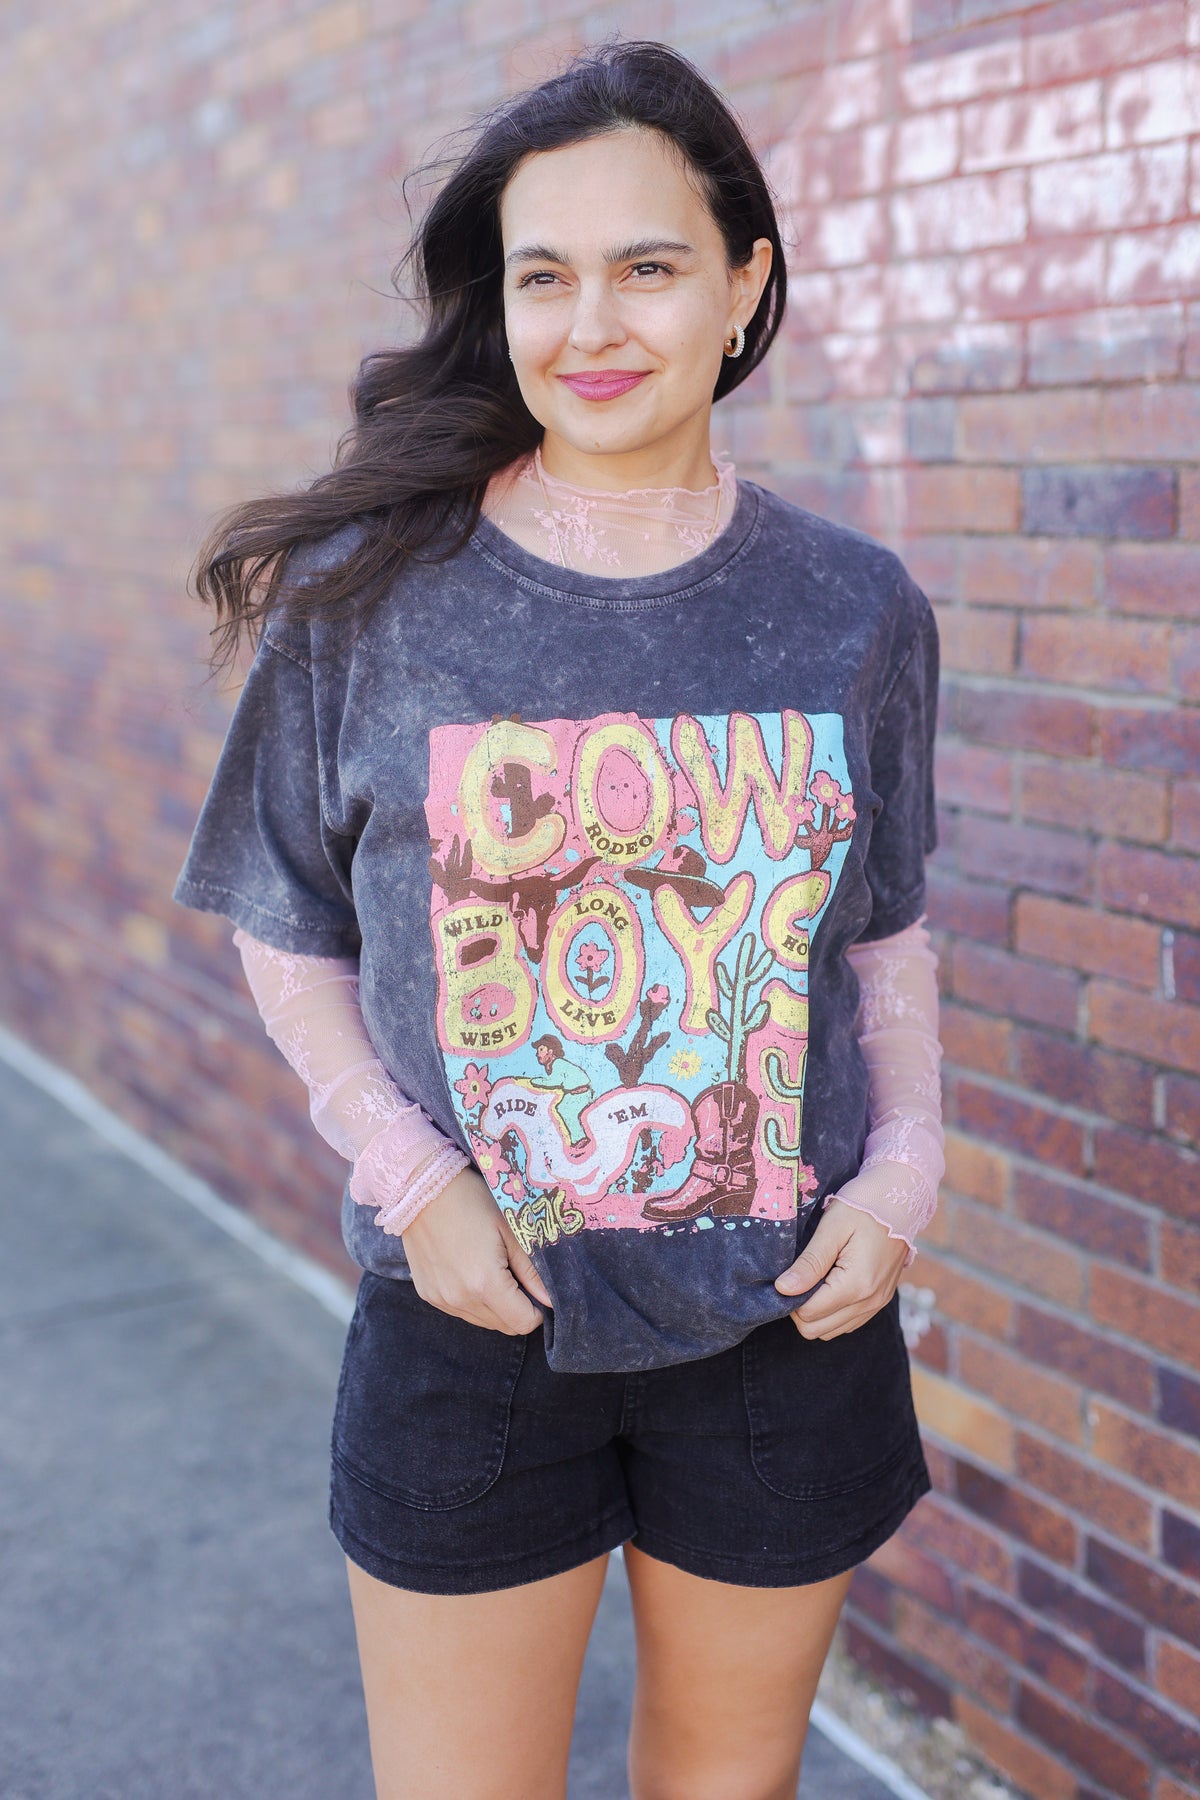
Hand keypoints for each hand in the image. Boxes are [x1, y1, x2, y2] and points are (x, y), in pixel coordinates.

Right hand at [399, 1166, 552, 1335]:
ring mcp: (441, 1300)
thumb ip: (532, 1271)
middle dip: (517, 1308)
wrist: (420, 1188)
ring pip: (482, 1321)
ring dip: (494, 1306)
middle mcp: (461, 1299)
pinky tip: (469, 1270)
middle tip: (515, 1274)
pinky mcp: (427, 1294)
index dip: (537, 1310)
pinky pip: (460, 1310)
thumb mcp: (510, 1229)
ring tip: (491, 1269)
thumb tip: (551, 1301)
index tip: (535, 1288)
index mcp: (485, 1284)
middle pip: (504, 1327)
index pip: (523, 1323)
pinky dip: (472, 1300)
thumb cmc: (471, 1201)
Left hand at [774, 1195, 910, 1339]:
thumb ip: (809, 1263)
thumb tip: (783, 1289)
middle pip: (817, 1330)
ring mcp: (877, 1304)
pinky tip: (828, 1285)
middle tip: (798, 1278)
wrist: (901, 1201)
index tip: (788, 1275)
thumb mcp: (832, 1228)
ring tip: (813, 1279)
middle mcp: (870, 1301)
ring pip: (831, 1331)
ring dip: (815, 1313)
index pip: (808, 1314)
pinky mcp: (880, 1301)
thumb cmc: (863, 1207)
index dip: (790, 1298)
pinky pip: (848, 1322)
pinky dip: (832, 1312)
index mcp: (857, 1284)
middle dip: (799, 1309)